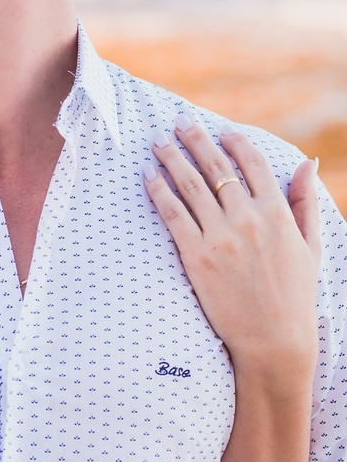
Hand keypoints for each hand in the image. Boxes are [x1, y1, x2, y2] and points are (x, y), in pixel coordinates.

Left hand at [143, 115, 320, 371]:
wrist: (274, 339)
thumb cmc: (294, 294)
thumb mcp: (311, 245)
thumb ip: (306, 202)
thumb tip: (308, 162)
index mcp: (278, 214)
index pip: (253, 164)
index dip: (234, 142)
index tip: (220, 129)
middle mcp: (249, 219)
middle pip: (216, 167)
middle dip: (195, 140)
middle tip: (178, 122)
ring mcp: (221, 237)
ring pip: (190, 185)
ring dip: (171, 158)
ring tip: (158, 141)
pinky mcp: (197, 256)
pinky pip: (173, 215)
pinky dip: (159, 191)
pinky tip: (148, 176)